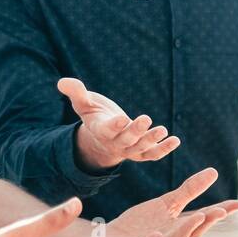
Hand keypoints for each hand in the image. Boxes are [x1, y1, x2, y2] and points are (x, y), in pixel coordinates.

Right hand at [59, 77, 180, 171]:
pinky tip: (175, 140)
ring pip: (141, 148)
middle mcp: (116, 142)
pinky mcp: (141, 152)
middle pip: (127, 139)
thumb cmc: (94, 116)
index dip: (115, 125)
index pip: (108, 129)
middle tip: (146, 119)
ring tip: (163, 130)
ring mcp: (129, 149)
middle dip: (136, 130)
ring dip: (152, 140)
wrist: (101, 138)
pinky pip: (153, 154)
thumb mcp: (83, 104)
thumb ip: (76, 93)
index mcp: (102, 130)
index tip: (122, 118)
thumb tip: (62, 82)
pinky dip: (164, 149)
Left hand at [106, 167, 237, 236]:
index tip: (237, 205)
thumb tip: (213, 172)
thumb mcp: (167, 204)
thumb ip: (190, 190)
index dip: (220, 213)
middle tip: (219, 211)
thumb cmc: (142, 224)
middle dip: (206, 223)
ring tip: (198, 218)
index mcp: (181, 231)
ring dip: (185, 232)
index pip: (204, 220)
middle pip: (192, 234)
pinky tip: (157, 235)